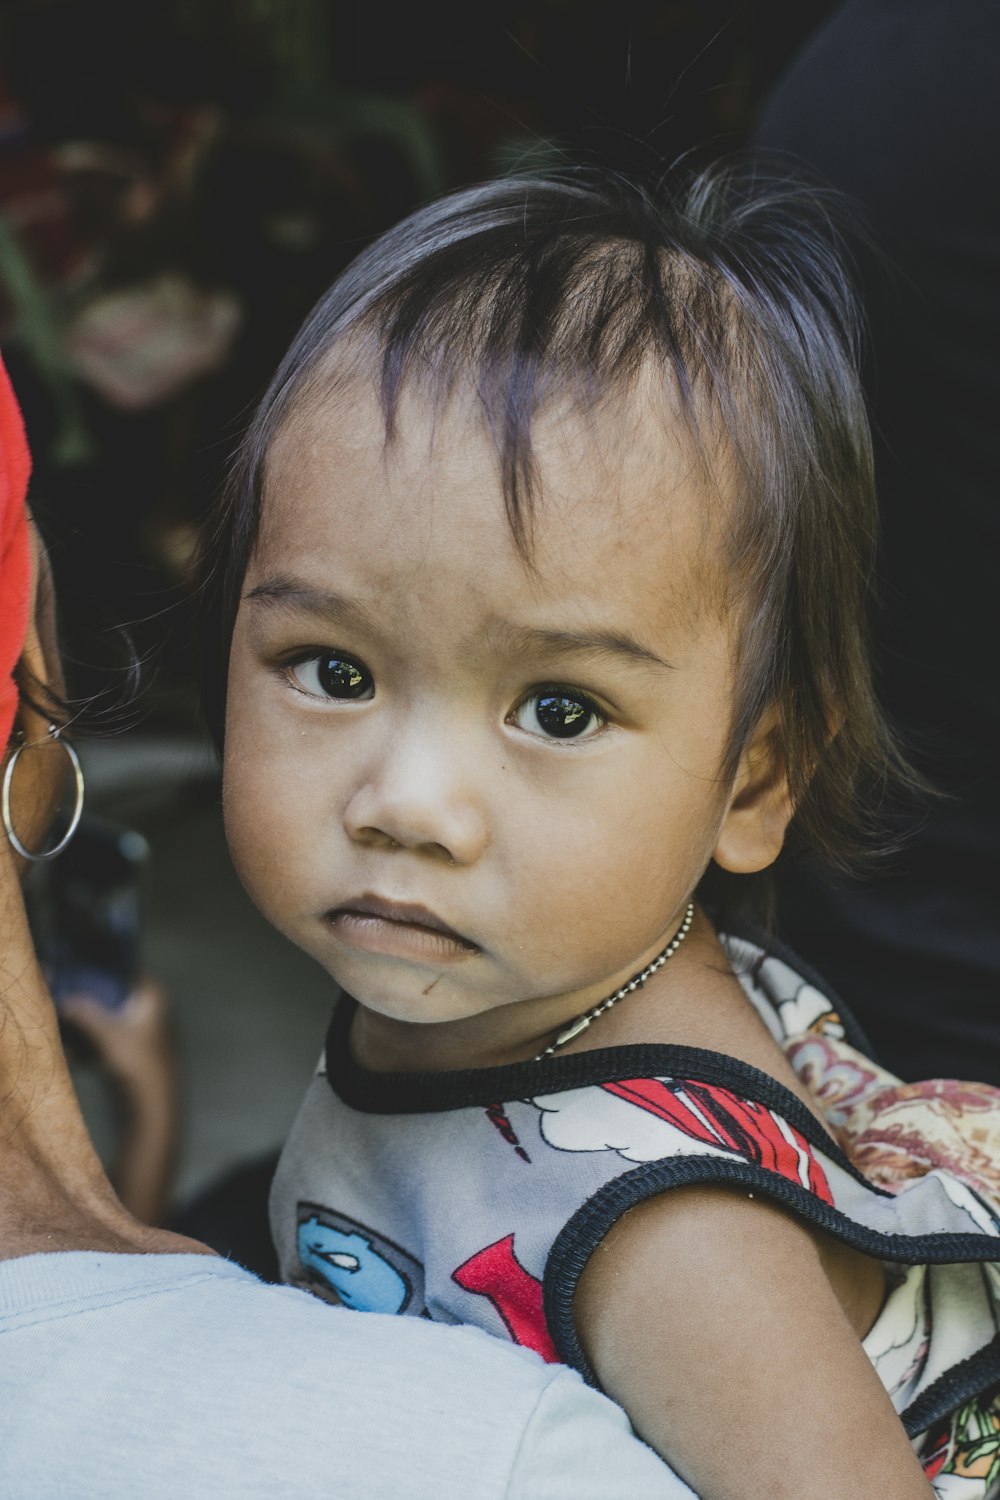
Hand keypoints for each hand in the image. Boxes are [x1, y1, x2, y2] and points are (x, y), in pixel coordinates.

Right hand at [61, 976, 178, 1225]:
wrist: (152, 1109)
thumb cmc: (137, 1064)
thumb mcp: (106, 1033)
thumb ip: (84, 1011)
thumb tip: (62, 996)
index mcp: (153, 995)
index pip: (122, 969)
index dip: (96, 968)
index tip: (71, 966)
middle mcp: (151, 1008)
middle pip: (112, 994)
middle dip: (86, 998)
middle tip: (59, 993)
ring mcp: (144, 1031)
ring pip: (107, 1017)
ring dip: (86, 1022)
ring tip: (62, 1020)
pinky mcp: (133, 1052)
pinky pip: (107, 1039)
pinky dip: (92, 1042)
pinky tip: (74, 1050)